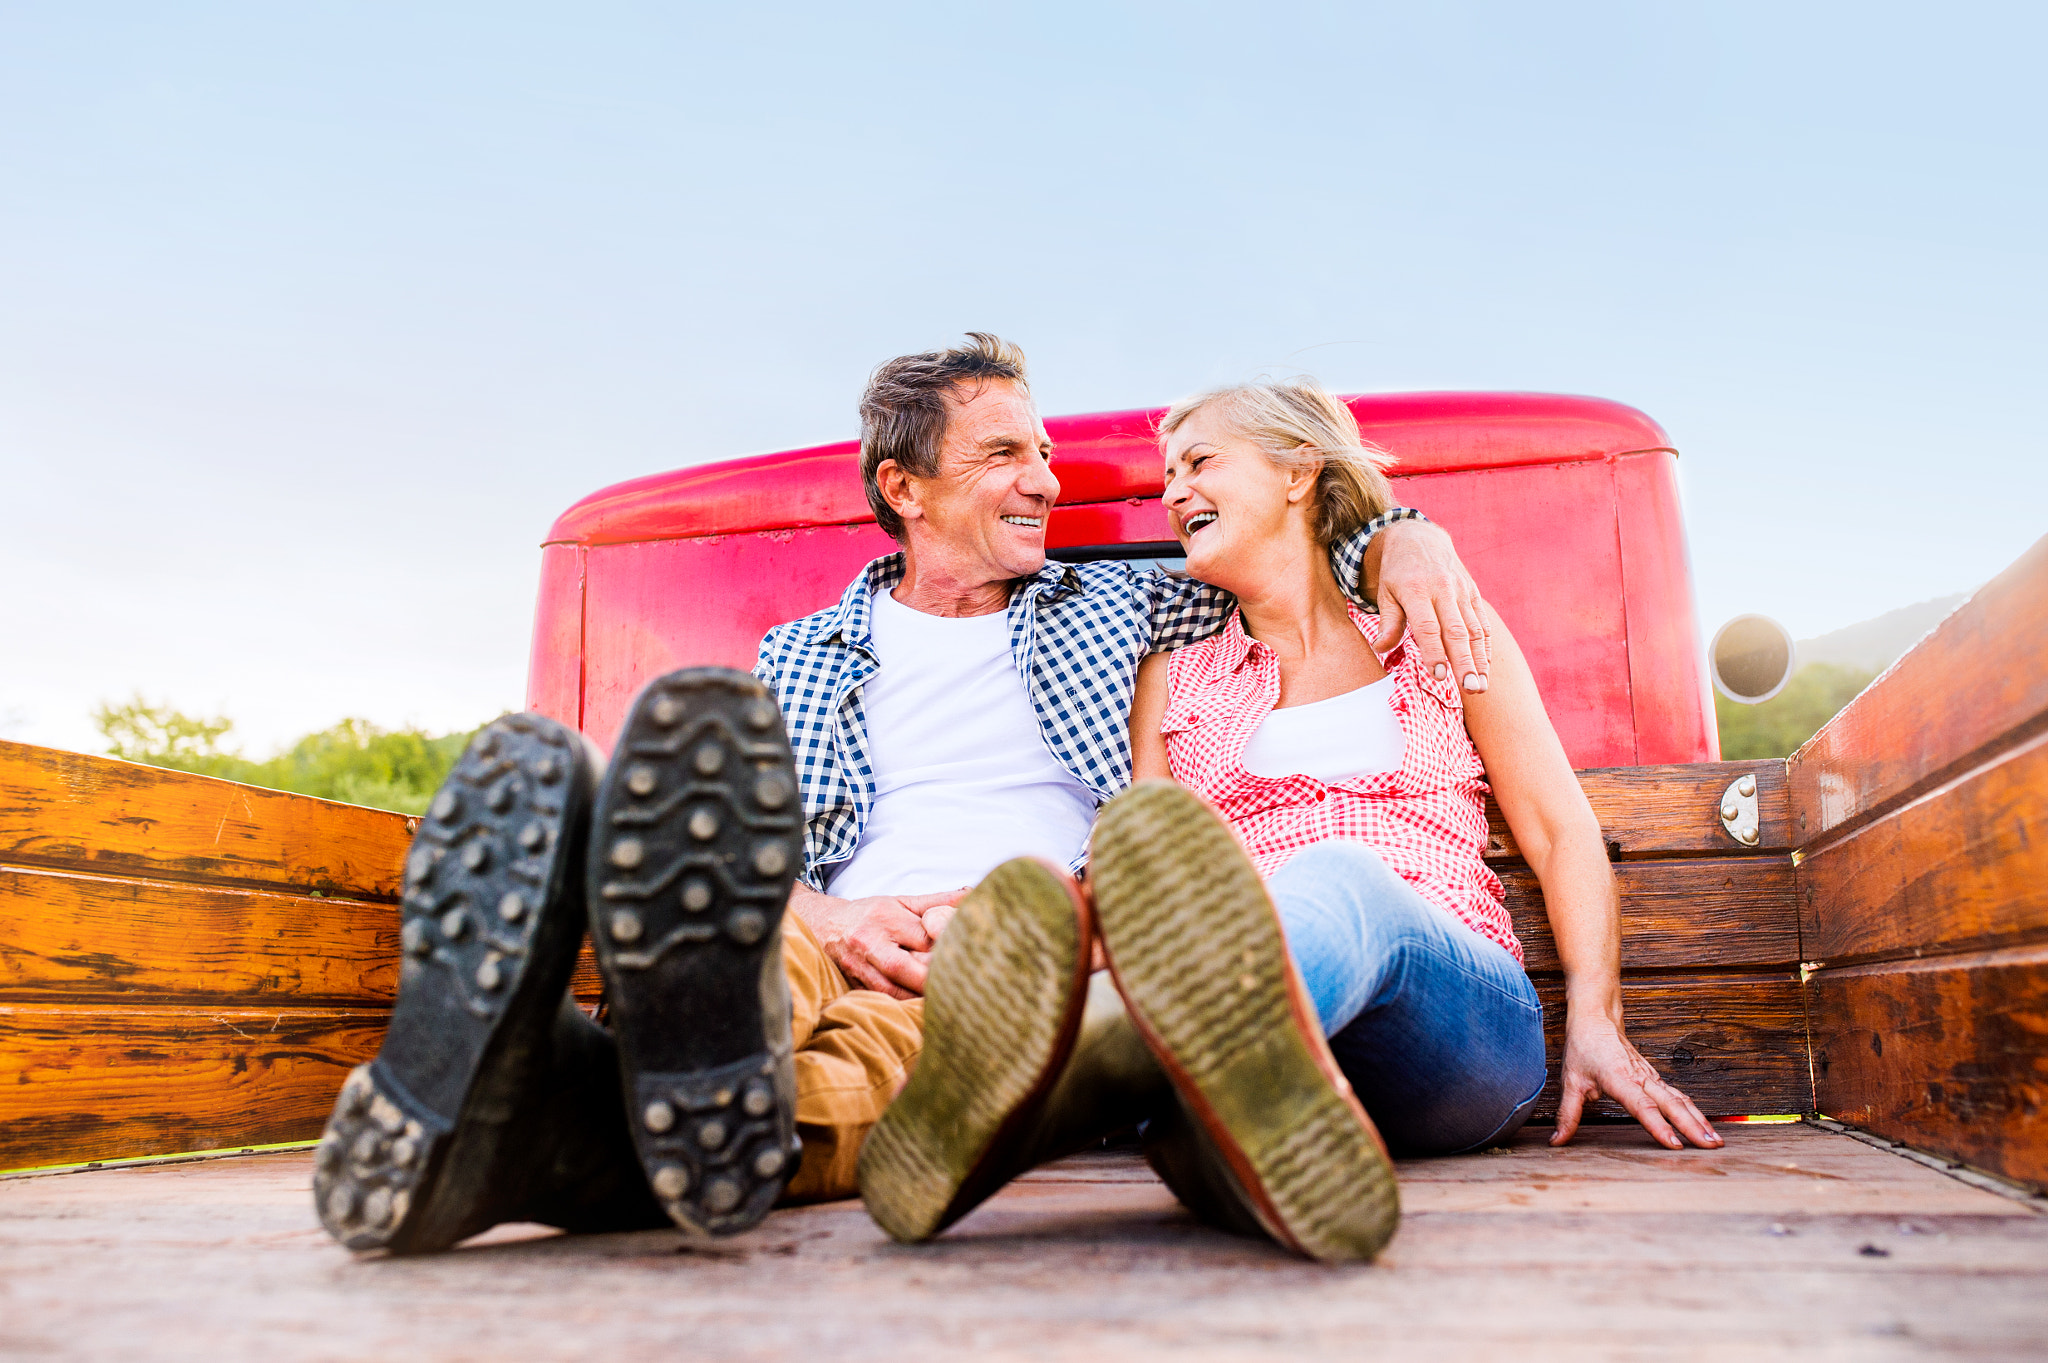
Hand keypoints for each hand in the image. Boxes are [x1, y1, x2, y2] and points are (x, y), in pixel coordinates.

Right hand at [789, 885, 966, 998]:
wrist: (823, 925)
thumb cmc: (870, 914)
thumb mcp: (902, 902)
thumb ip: (937, 901)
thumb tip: (972, 897)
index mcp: (886, 918)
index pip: (921, 938)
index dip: (945, 951)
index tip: (967, 959)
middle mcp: (869, 942)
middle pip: (902, 967)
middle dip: (931, 980)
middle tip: (960, 988)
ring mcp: (858, 967)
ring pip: (890, 990)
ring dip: (917, 999)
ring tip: (946, 1003)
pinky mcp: (853, 986)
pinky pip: (880, 1000)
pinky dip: (901, 1007)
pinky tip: (922, 1010)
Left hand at [1370, 520, 1491, 692]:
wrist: (1419, 537)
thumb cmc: (1397, 572)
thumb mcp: (1385, 592)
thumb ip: (1388, 621)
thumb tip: (1381, 648)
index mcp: (1416, 589)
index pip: (1428, 626)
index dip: (1434, 651)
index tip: (1438, 675)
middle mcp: (1442, 589)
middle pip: (1456, 631)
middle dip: (1465, 662)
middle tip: (1470, 689)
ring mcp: (1461, 590)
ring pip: (1474, 629)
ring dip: (1480, 660)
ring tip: (1481, 686)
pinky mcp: (1472, 592)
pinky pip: (1481, 622)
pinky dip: (1486, 646)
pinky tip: (1486, 667)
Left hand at [1552, 1021, 1721, 1149]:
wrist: (1597, 1018)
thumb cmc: (1583, 1048)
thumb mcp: (1570, 1081)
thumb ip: (1568, 1114)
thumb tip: (1557, 1141)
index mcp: (1619, 1078)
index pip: (1642, 1106)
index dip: (1658, 1126)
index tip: (1675, 1144)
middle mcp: (1641, 1078)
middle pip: (1671, 1104)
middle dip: (1693, 1127)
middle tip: (1711, 1147)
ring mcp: (1651, 1077)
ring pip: (1680, 1100)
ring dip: (1699, 1120)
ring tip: (1717, 1142)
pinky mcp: (1655, 1078)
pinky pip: (1679, 1096)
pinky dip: (1694, 1112)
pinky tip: (1705, 1127)